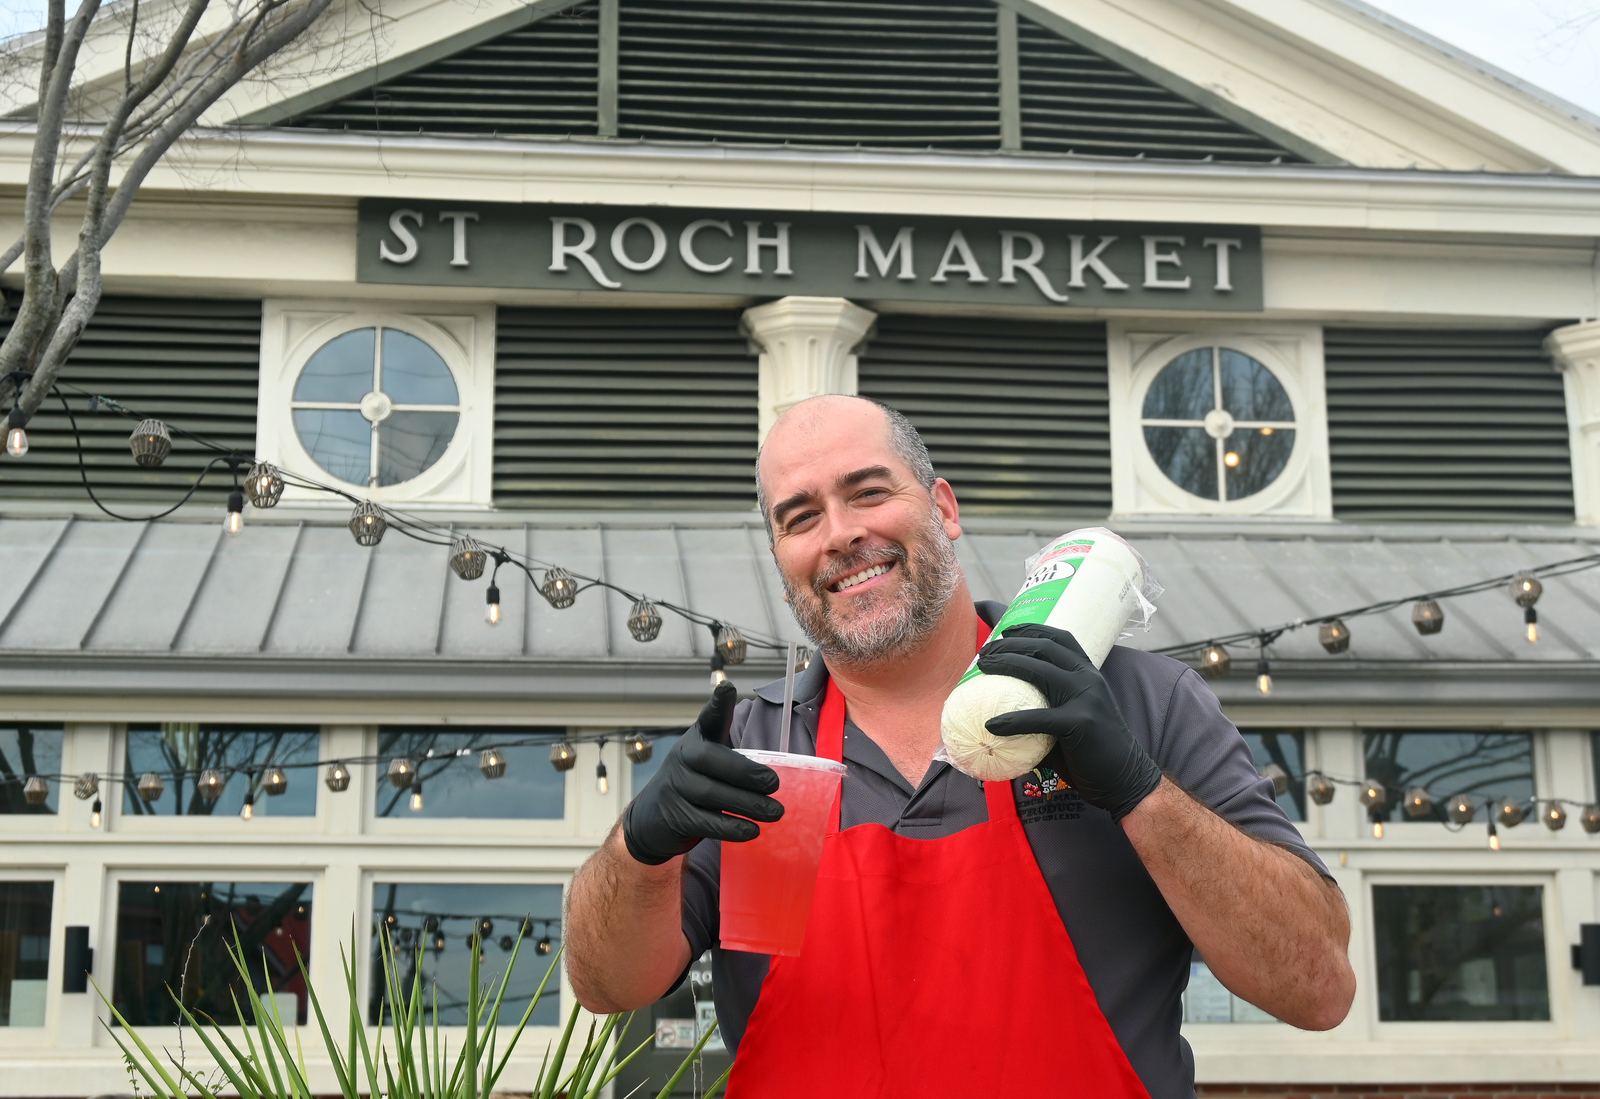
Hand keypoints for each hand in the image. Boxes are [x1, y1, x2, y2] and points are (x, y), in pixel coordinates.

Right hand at [621, 682, 784, 864]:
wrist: (652, 818)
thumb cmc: (695, 784)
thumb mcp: (709, 763)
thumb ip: (735, 758)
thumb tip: (778, 771)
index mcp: (696, 739)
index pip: (708, 719)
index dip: (718, 704)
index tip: (727, 688)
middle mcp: (682, 757)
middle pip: (711, 759)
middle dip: (745, 772)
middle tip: (774, 784)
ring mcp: (674, 786)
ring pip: (711, 793)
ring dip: (747, 804)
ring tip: (775, 812)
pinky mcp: (674, 815)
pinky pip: (705, 821)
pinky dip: (730, 827)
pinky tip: (751, 830)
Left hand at [976, 623, 1161, 819]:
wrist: (1126, 780)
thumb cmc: (1093, 753)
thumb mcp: (1073, 720)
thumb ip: (1047, 709)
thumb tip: (1003, 713)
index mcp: (1089, 674)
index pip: (1060, 639)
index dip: (1032, 629)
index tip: (1005, 631)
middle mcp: (1088, 679)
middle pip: (1044, 648)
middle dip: (1010, 644)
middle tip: (984, 652)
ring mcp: (1086, 698)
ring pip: (1039, 670)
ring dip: (1006, 663)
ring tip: (983, 667)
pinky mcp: (1080, 722)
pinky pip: (1037, 717)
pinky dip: (1011, 720)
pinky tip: (991, 725)